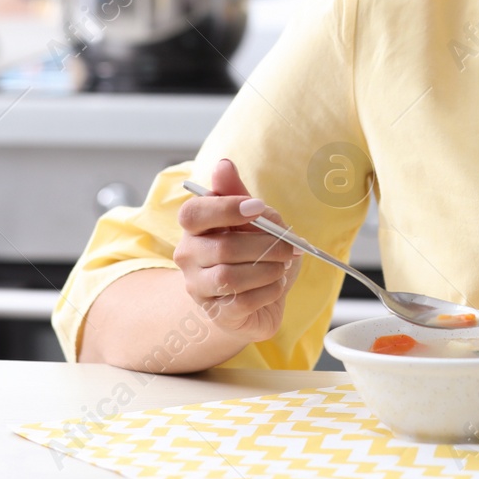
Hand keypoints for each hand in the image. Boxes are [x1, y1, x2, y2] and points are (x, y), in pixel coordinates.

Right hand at [174, 158, 302, 344]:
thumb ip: (239, 194)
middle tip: (290, 245)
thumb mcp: (252, 219)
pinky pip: (244, 301)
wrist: (255, 298)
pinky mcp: (217, 314)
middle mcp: (188, 257)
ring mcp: (199, 288)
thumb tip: (223, 164)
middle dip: (266, 245)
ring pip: (231, 277)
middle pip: (223, 248)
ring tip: (283, 265)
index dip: (227, 208)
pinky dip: (270, 290)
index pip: (195, 214)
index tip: (259, 208)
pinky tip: (276, 284)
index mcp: (195, 228)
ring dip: (268, 268)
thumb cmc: (253, 253)